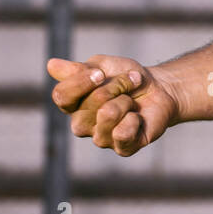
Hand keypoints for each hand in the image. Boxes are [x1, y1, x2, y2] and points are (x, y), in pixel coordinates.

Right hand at [47, 55, 178, 157]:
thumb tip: (51, 65)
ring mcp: (101, 138)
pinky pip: (123, 132)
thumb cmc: (128, 77)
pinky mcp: (122, 148)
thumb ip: (78, 69)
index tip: (101, 73)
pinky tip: (138, 118)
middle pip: (92, 101)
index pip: (61, 96)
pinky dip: (135, 119)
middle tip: (129, 83)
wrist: (161, 89)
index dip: (81, 82)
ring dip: (127, 100)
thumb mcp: (103, 65)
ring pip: (108, 114)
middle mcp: (82, 125)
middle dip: (116, 85)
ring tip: (133, 102)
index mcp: (73, 105)